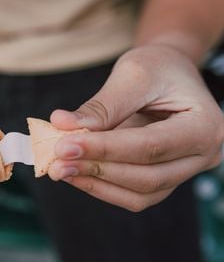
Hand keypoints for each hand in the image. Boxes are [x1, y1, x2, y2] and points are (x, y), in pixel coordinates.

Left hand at [49, 45, 223, 211]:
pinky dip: (102, 186)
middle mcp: (201, 156)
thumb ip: (101, 107)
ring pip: (140, 194)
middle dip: (97, 170)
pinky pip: (133, 194)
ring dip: (96, 184)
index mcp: (204, 126)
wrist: (168, 74)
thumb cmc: (157, 67)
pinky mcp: (164, 177)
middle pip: (147, 177)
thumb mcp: (132, 75)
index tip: (63, 146)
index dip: (104, 149)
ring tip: (61, 169)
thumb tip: (60, 125)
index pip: (149, 147)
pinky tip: (76, 172)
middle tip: (56, 162)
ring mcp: (184, 171)